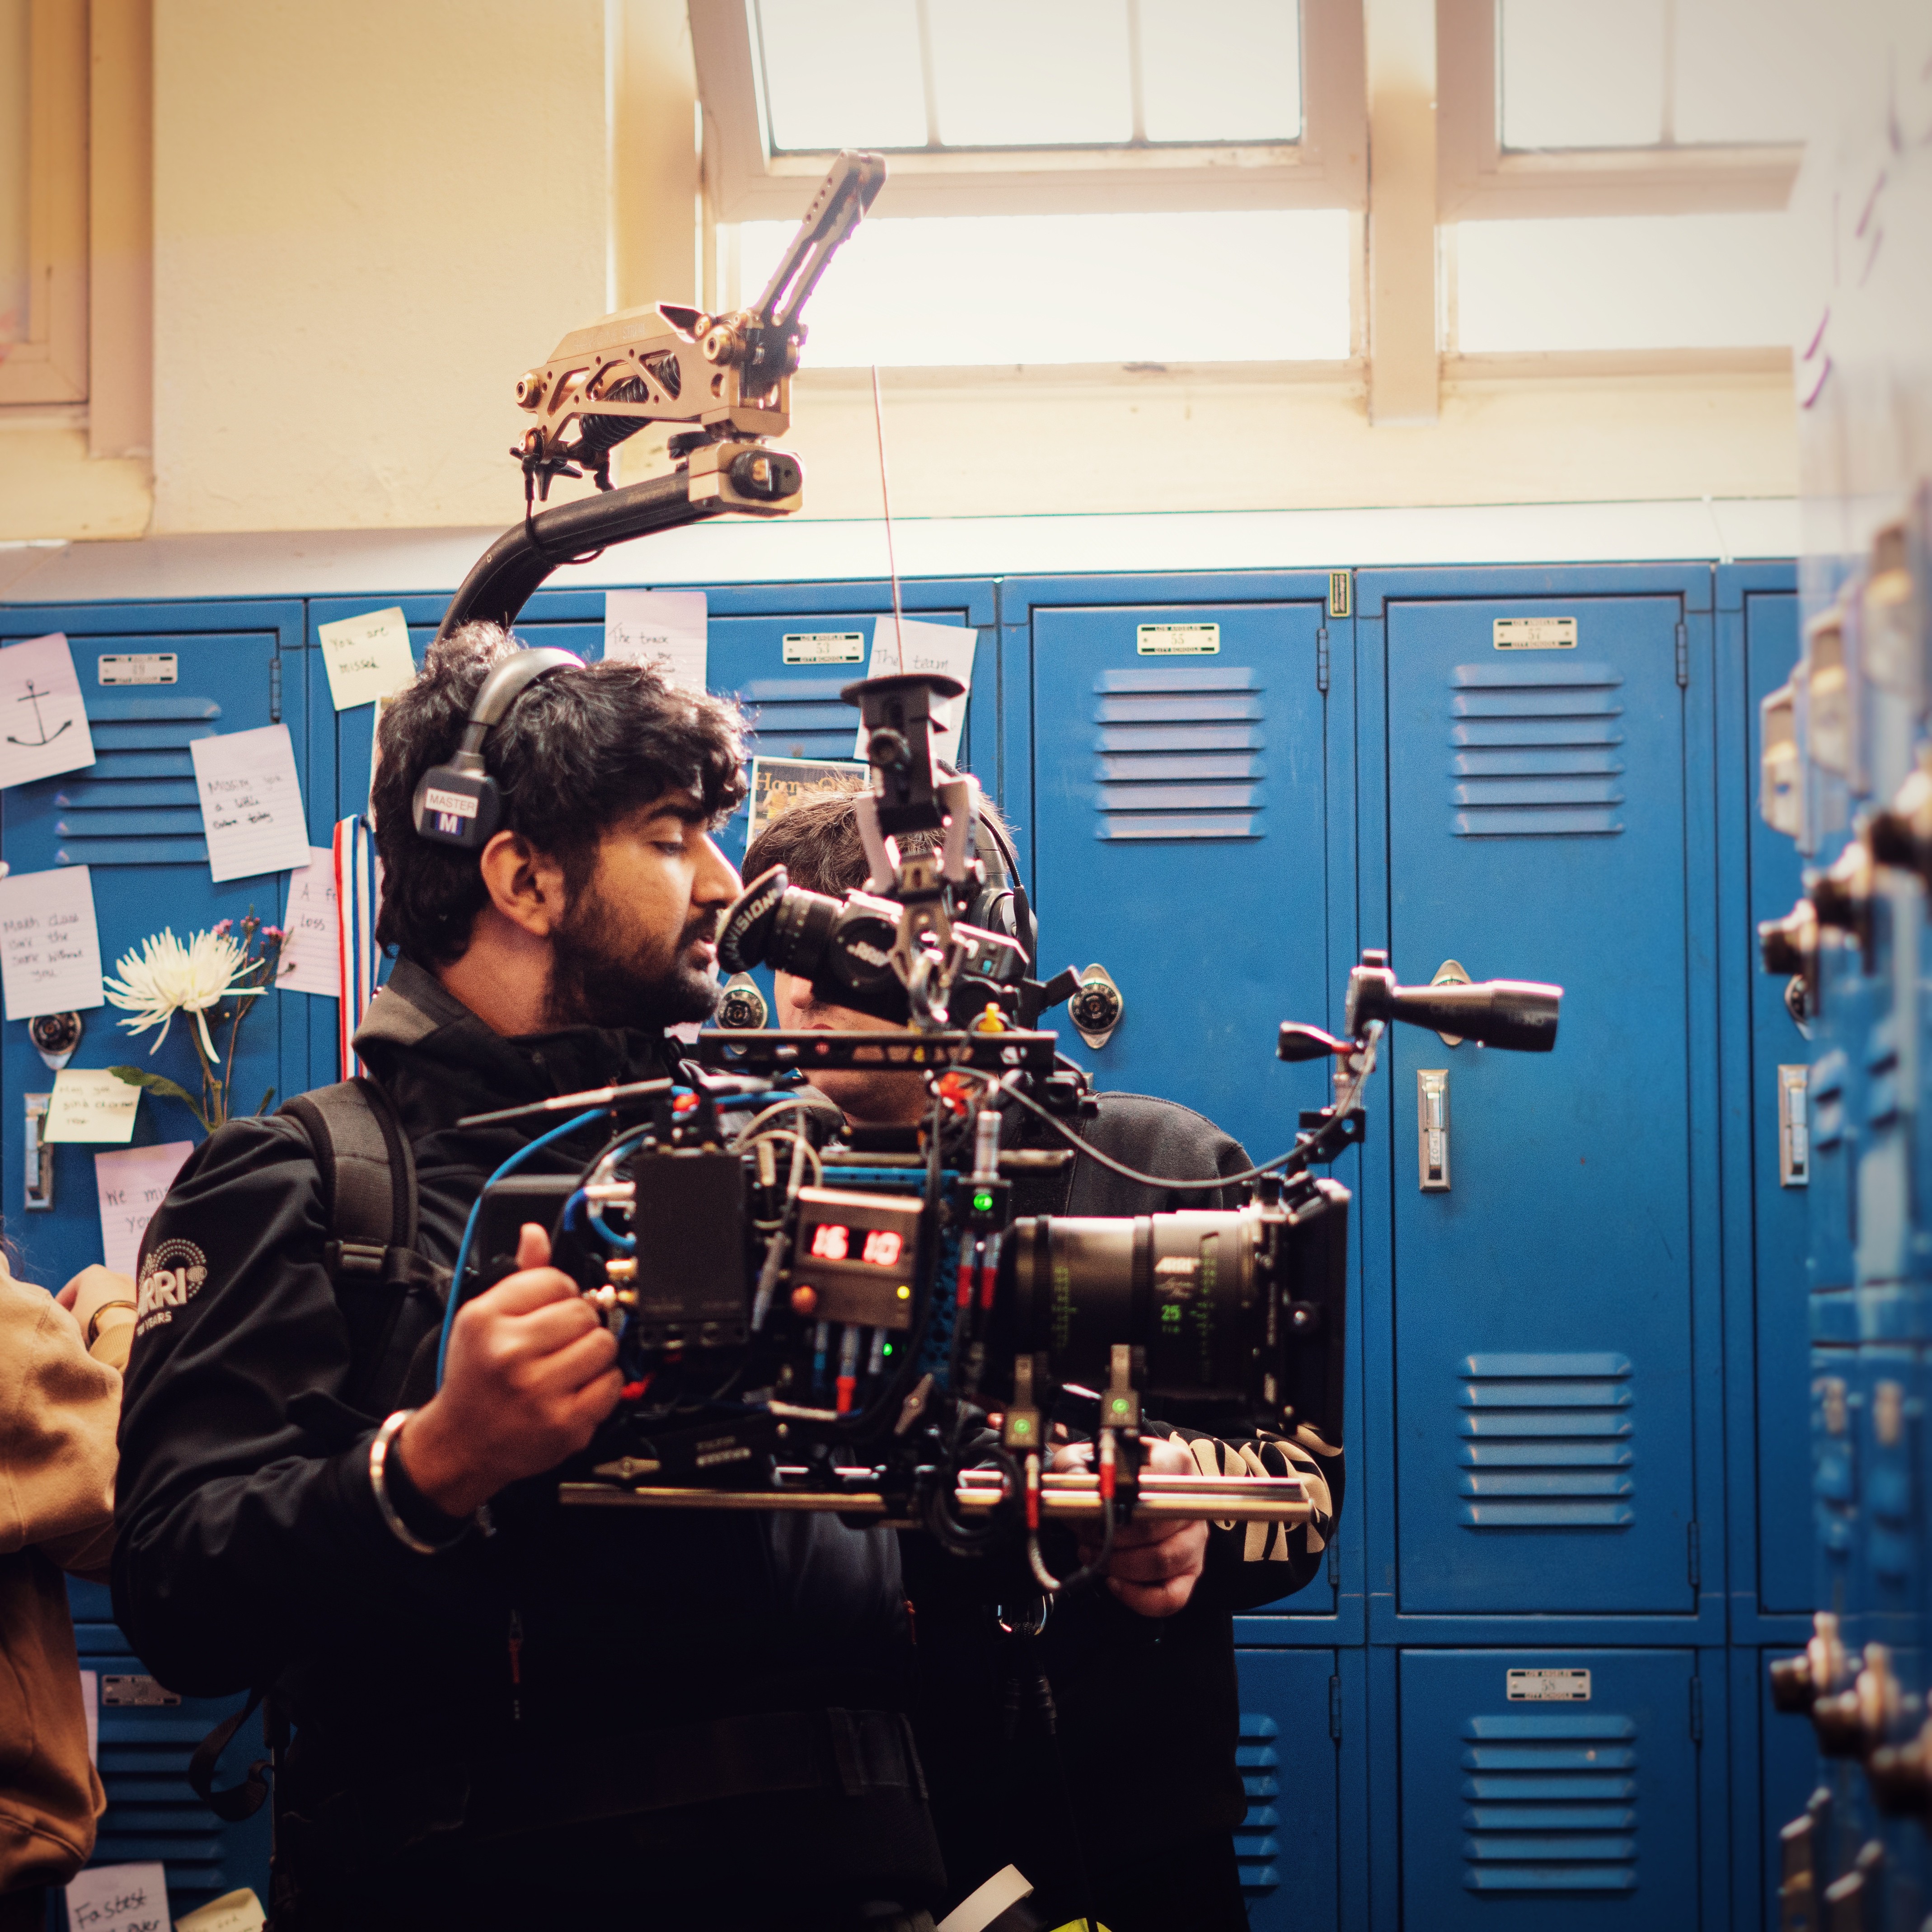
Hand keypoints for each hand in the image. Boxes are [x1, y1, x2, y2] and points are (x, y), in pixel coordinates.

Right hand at [62, 1265, 136, 1341]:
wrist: (122, 1329)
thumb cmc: (91, 1320)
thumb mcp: (69, 1316)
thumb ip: (65, 1313)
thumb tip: (67, 1317)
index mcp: (92, 1273)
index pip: (70, 1290)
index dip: (60, 1305)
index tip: (56, 1315)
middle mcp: (113, 1274)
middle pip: (90, 1293)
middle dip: (80, 1306)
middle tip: (71, 1321)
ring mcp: (129, 1285)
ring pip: (106, 1299)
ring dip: (97, 1309)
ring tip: (88, 1326)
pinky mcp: (140, 1299)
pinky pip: (119, 1305)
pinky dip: (111, 1313)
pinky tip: (105, 1326)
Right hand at [393, 1224, 621, 1517]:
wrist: (459, 1444)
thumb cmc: (475, 1378)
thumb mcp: (482, 1320)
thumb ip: (518, 1278)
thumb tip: (535, 1233)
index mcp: (487, 1319)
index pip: (555, 1279)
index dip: (560, 1293)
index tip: (550, 1311)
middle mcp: (510, 1353)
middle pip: (585, 1312)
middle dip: (580, 1324)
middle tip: (558, 1342)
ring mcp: (538, 1391)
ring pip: (604, 1345)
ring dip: (594, 1353)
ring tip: (568, 1365)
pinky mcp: (564, 1423)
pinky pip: (613, 1384)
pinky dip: (603, 1385)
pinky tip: (576, 1389)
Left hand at [1061, 1435, 1208, 1618]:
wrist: (1120, 1490)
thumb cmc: (1106, 1475)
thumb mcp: (1084, 1459)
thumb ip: (1074, 1467)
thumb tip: (1077, 1487)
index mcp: (1173, 1465)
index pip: (1156, 1490)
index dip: (1119, 1509)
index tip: (1093, 1513)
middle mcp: (1191, 1503)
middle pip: (1154, 1530)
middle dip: (1111, 1540)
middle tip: (1085, 1537)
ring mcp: (1194, 1540)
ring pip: (1161, 1562)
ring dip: (1119, 1565)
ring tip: (1094, 1555)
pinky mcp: (1189, 1571)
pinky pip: (1172, 1597)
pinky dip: (1139, 1598)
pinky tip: (1114, 1583)